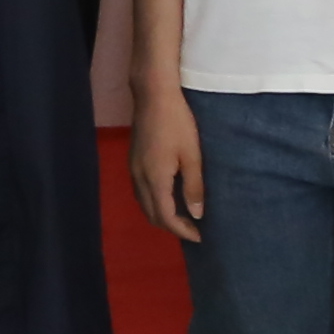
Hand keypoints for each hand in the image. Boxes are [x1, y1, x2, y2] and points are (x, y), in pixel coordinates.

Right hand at [132, 89, 207, 241]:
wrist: (153, 95)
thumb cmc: (178, 123)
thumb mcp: (192, 155)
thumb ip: (194, 186)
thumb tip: (197, 213)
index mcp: (155, 179)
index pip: (166, 217)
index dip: (182, 231)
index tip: (200, 237)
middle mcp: (139, 178)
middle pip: (152, 215)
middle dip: (172, 227)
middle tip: (194, 229)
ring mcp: (133, 169)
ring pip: (144, 204)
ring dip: (162, 215)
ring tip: (183, 216)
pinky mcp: (133, 161)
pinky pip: (141, 192)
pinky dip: (154, 202)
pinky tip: (169, 196)